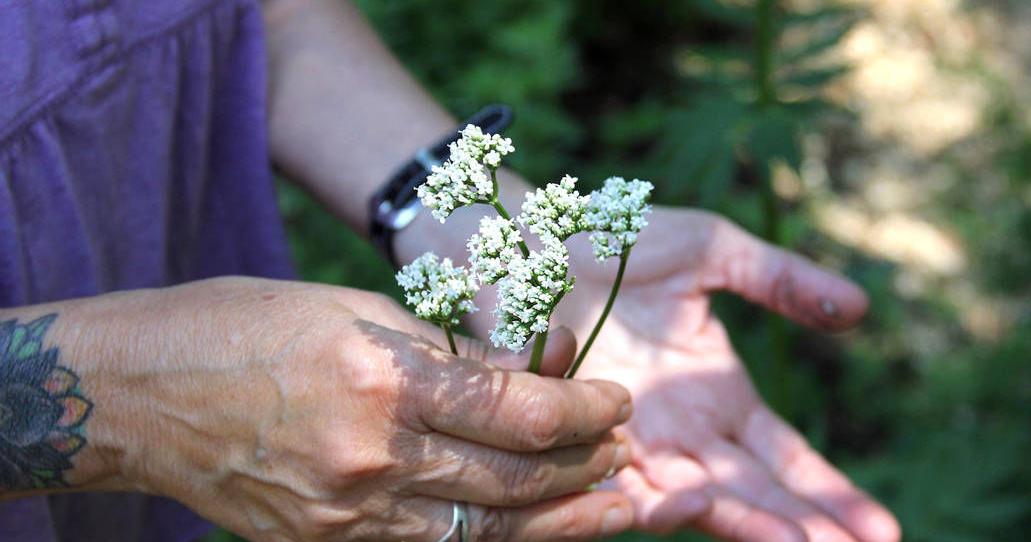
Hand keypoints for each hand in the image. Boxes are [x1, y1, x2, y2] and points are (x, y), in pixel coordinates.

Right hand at [71, 277, 636, 540]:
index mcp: (382, 378)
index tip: (615, 400)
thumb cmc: (241, 326)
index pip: (517, 409)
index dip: (582, 408)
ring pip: (483, 530)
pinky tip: (527, 533)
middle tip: (621, 449)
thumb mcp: (351, 308)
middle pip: (513, 476)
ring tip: (611, 507)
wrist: (136, 394)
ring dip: (557, 520)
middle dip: (582, 464)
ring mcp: (346, 514)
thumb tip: (515, 375)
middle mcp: (371, 456)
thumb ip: (441, 351)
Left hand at [553, 209, 900, 541]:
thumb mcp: (714, 252)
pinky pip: (620, 481)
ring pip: (700, 499)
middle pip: (755, 494)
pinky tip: (685, 510)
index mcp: (721, 395)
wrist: (534, 236)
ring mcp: (633, 438)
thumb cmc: (619, 239)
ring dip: (748, 526)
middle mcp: (684, 431)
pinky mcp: (579, 435)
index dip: (832, 494)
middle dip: (807, 528)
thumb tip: (860, 310)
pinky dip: (654, 501)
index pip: (786, 459)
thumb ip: (780, 281)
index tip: (880, 529)